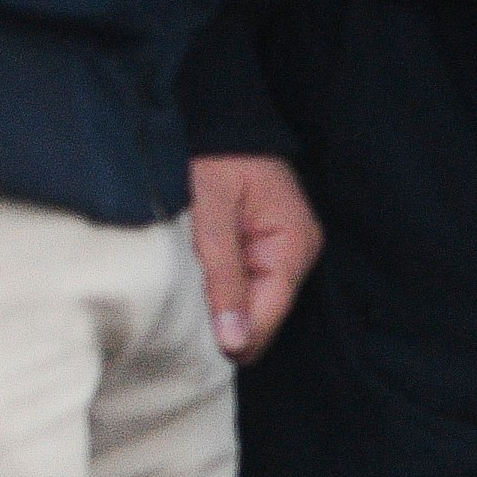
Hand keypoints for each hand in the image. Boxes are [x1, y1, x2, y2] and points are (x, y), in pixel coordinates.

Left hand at [187, 153, 319, 361]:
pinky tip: (194, 293)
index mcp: (294, 245)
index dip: (236, 337)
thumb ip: (223, 277)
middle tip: (180, 329)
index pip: (271, 312)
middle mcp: (296, 252)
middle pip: (264, 313)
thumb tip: (234, 341)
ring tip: (183, 309)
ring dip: (219, 309)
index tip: (194, 351)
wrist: (218, 125)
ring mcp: (281, 251)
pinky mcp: (263, 249)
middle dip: (226, 324)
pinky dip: (219, 294)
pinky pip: (244, 286)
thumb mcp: (211, 217)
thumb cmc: (214, 160)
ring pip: (252, 303)